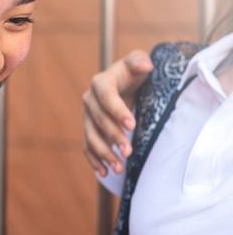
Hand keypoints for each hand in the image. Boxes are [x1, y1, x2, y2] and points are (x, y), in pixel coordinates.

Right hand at [82, 50, 153, 175]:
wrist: (125, 83)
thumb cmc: (134, 73)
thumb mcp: (138, 62)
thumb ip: (140, 61)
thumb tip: (146, 65)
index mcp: (100, 82)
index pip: (106, 97)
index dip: (117, 111)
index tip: (132, 125)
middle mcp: (90, 99)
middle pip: (98, 120)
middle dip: (113, 136)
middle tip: (128, 151)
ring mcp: (88, 116)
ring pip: (91, 136)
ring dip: (103, 152)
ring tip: (119, 167)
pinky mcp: (90, 129)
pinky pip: (87, 146)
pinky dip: (94, 160)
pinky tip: (104, 172)